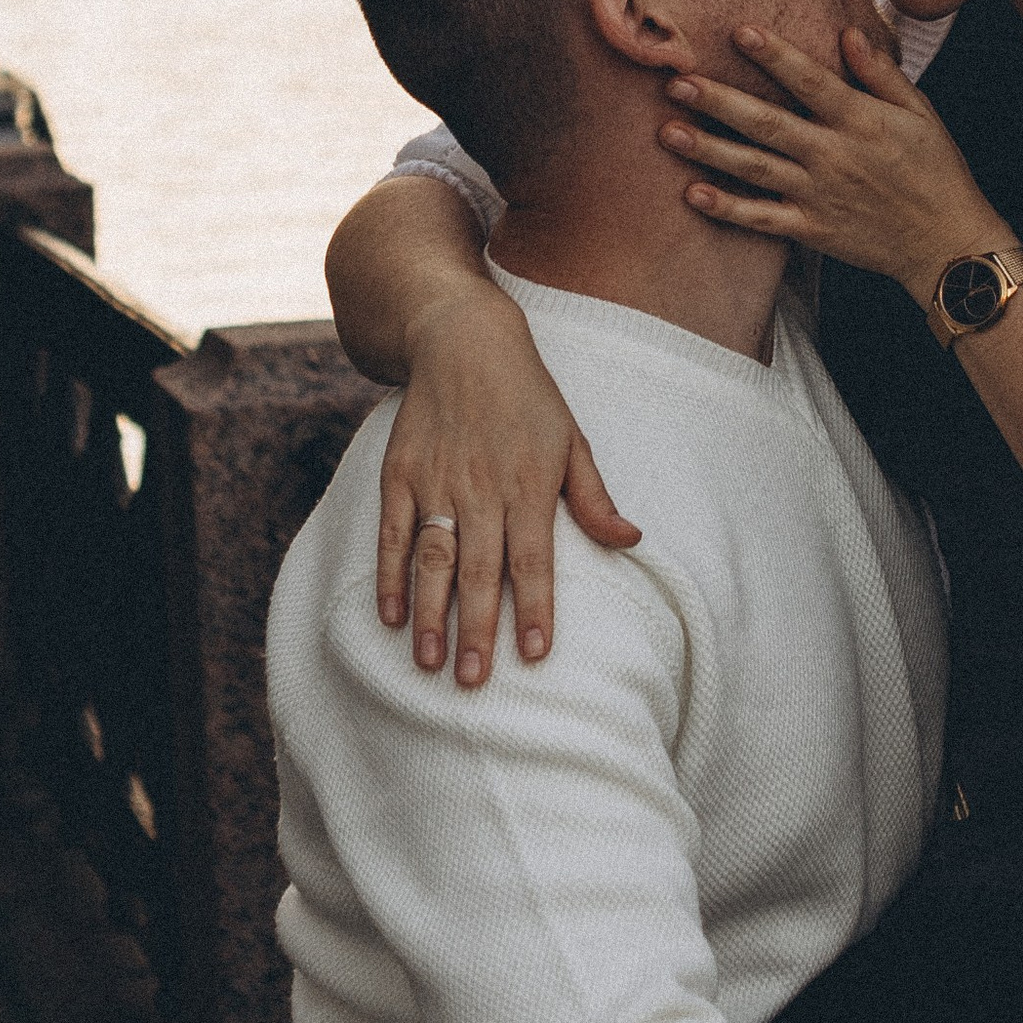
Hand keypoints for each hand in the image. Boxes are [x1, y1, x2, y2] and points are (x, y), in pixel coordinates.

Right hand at [372, 285, 639, 684]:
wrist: (463, 340)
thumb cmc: (528, 396)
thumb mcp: (572, 439)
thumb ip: (594, 499)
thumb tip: (631, 541)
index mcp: (529, 484)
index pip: (532, 559)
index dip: (533, 607)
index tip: (533, 653)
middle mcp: (481, 488)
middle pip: (478, 570)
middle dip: (476, 630)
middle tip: (472, 682)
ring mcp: (436, 482)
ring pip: (433, 559)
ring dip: (430, 614)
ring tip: (429, 663)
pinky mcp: (400, 474)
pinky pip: (393, 533)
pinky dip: (390, 575)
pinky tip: (390, 615)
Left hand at [658, 21, 1000, 296]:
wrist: (946, 242)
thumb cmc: (936, 169)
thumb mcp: (920, 111)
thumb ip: (881, 72)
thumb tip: (846, 32)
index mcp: (861, 120)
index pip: (812, 81)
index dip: (776, 55)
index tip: (739, 31)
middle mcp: (834, 155)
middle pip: (768, 123)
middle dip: (720, 101)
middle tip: (677, 81)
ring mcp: (819, 195)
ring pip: (755, 168)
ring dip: (709, 149)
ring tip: (668, 132)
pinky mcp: (811, 229)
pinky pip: (762, 218)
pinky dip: (727, 208)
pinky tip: (692, 193)